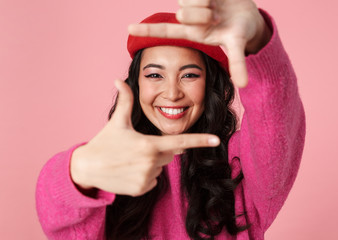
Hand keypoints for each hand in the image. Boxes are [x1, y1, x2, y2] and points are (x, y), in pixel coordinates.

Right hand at [70, 80, 219, 196]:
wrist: (86, 168)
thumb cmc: (104, 142)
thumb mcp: (117, 121)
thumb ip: (125, 100)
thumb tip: (118, 79)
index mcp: (149, 144)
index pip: (180, 141)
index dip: (200, 140)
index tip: (216, 140)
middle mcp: (151, 163)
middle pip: (168, 154)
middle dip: (158, 149)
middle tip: (137, 147)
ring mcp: (146, 178)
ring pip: (160, 168)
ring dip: (151, 163)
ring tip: (130, 159)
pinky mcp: (140, 189)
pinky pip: (153, 180)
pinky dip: (145, 176)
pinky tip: (129, 171)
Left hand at [128, 0, 270, 87]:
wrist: (250, 12)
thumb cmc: (240, 31)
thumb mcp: (236, 45)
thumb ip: (237, 63)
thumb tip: (244, 85)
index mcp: (192, 32)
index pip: (166, 31)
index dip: (148, 32)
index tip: (129, 29)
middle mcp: (188, 17)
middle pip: (183, 14)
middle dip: (202, 15)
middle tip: (215, 18)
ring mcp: (193, 2)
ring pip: (190, 0)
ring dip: (208, 3)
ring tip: (217, 7)